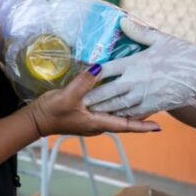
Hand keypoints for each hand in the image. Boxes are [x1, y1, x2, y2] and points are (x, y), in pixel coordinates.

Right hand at [28, 64, 160, 136]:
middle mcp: (99, 123)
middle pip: (125, 120)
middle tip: (158, 105)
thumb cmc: (52, 112)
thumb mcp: (68, 97)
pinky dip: (117, 102)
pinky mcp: (87, 113)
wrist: (36, 120)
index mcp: (98, 123)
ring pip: (117, 114)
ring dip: (130, 108)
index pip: (125, 125)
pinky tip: (121, 94)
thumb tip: (99, 68)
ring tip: (145, 98)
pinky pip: (108, 108)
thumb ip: (83, 83)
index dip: (142, 126)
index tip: (158, 127)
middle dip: (141, 115)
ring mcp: (93, 119)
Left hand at [82, 18, 195, 117]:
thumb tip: (122, 21)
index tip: (81, 75)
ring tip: (91, 112)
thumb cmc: (182, 53)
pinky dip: (121, 115)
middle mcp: (136, 82)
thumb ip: (139, 31)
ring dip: (104, 109)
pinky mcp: (154, 106)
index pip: (106, 69)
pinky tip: (114, 117)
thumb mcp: (160, 38)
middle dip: (92, 97)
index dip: (92, 73)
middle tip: (79, 101)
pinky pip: (133, 113)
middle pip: (107, 92)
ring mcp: (144, 96)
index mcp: (135, 63)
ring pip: (118, 106)